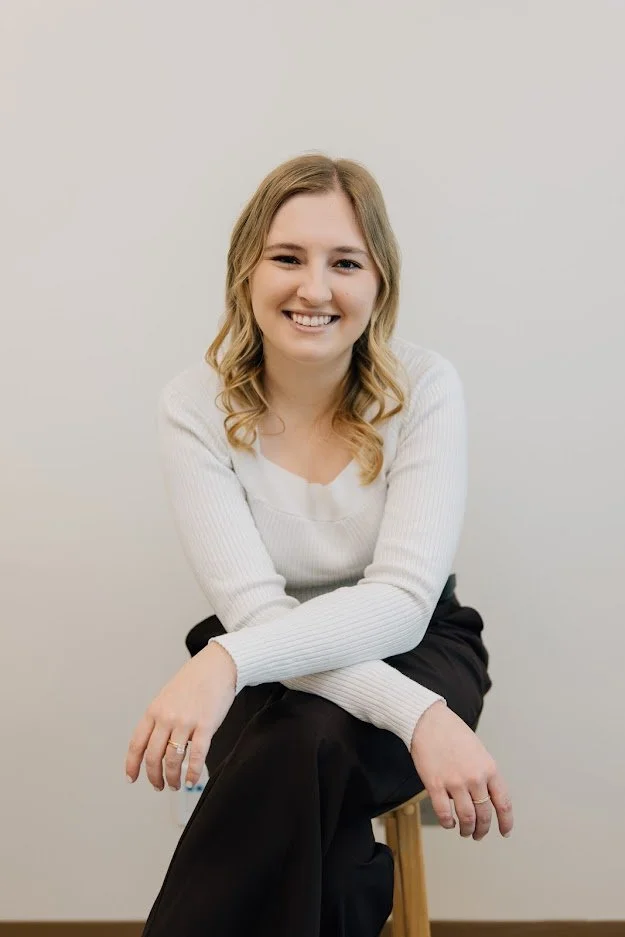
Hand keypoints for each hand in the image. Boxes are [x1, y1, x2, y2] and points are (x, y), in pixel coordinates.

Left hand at [125, 642, 236, 790]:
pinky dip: (192, 772)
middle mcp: (166, 717)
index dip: (132, 765)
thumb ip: (160, 719)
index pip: (136, 744)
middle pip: (153, 756)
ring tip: (176, 785)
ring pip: (173, 760)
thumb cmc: (194, 680)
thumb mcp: (167, 696)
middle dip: (154, 777)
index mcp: (154, 710)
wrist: (217, 665)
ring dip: (172, 778)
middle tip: (158, 786)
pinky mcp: (205, 725)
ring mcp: (185, 722)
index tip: (132, 778)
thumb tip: (157, 744)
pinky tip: (192, 780)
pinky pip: (196, 756)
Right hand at [410, 701, 512, 840]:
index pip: (504, 803)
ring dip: (467, 830)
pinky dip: (447, 823)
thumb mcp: (478, 751)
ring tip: (464, 831)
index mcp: (489, 768)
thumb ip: (483, 773)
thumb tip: (483, 797)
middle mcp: (475, 778)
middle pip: (484, 815)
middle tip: (478, 835)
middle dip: (482, 830)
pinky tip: (448, 823)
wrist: (428, 720)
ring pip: (467, 818)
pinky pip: (444, 813)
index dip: (506, 822)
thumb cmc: (452, 732)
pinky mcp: (435, 785)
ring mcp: (455, 783)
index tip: (505, 832)